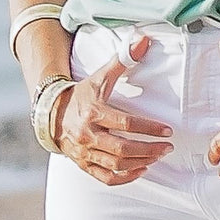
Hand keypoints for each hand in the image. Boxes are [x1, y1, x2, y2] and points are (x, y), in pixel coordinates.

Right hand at [53, 37, 173, 185]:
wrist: (51, 113)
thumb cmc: (82, 93)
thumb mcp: (100, 75)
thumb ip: (123, 59)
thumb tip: (144, 41)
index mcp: (93, 112)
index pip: (126, 123)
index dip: (148, 128)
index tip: (167, 130)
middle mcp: (88, 135)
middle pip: (122, 148)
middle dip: (148, 149)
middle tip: (167, 148)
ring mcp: (84, 152)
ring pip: (115, 164)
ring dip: (139, 163)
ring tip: (158, 157)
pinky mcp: (82, 164)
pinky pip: (104, 177)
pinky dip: (123, 178)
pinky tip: (141, 170)